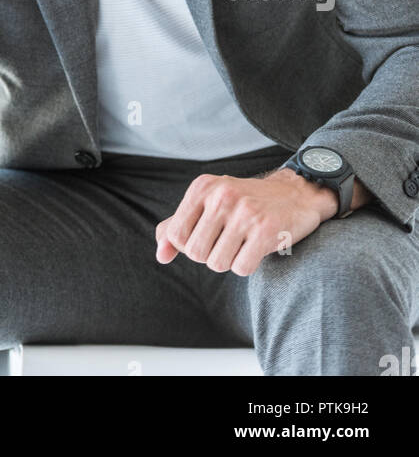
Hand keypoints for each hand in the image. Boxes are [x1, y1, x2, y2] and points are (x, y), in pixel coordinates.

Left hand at [154, 168, 338, 276]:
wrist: (295, 194)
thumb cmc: (245, 203)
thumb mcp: (207, 204)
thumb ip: (178, 226)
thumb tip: (160, 255)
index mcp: (202, 187)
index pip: (175, 234)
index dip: (188, 246)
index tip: (206, 238)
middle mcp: (221, 196)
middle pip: (195, 253)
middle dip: (210, 255)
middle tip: (227, 241)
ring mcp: (244, 212)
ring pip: (218, 263)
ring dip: (229, 261)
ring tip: (242, 243)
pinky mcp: (265, 230)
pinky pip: (241, 268)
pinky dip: (247, 265)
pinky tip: (256, 247)